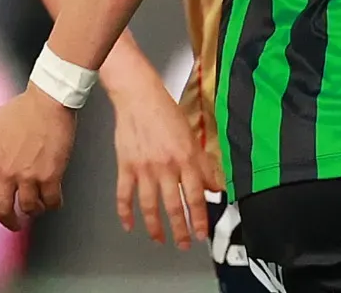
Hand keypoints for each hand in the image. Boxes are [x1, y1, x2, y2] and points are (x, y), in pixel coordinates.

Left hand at [0, 83, 77, 232]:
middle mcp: (10, 172)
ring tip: (37, 205)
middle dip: (9, 222)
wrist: (49, 100)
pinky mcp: (52, 174)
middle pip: (3, 210)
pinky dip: (52, 204)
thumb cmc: (22, 109)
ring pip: (29, 208)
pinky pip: (52, 201)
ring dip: (33, 211)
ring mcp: (31, 175)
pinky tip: (53, 199)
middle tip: (15, 224)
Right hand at [110, 80, 213, 248]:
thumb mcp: (192, 137)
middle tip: (184, 244)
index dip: (200, 218)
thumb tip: (216, 186)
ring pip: (150, 206)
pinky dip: (125, 213)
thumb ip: (204, 164)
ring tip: (160, 239)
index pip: (196, 196)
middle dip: (180, 230)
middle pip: (174, 206)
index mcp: (186, 158)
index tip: (202, 233)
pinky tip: (129, 224)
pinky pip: (124, 195)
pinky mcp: (126, 166)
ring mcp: (144, 168)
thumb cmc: (165, 112)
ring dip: (156, 227)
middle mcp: (166, 166)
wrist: (139, 96)